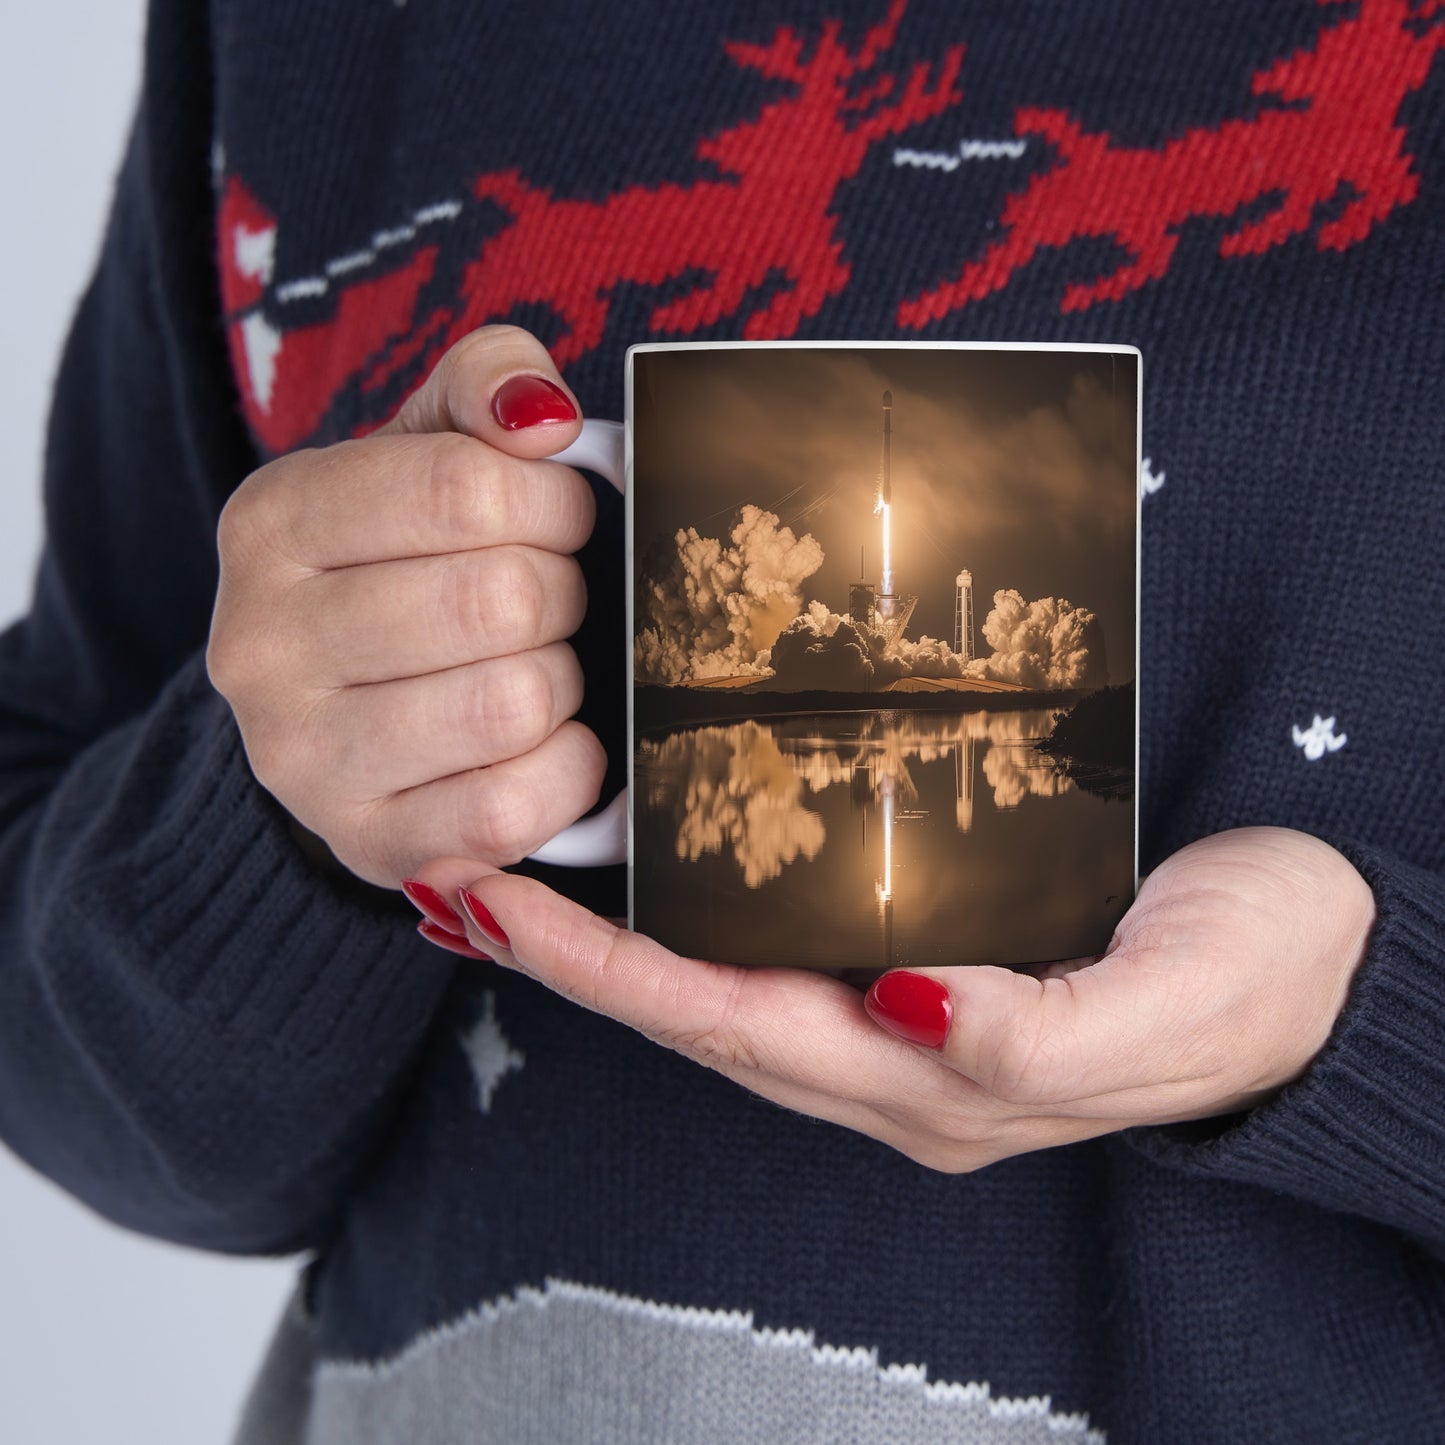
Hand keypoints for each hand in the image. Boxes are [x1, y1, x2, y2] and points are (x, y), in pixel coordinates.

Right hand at [207, 326, 603, 887]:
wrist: (343, 708)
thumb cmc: (407, 562)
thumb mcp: (428, 447)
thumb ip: (486, 385)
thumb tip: (543, 416)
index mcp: (272, 522)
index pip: (466, 488)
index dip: (553, 503)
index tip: (557, 519)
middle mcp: (261, 645)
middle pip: (500, 600)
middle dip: (561, 593)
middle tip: (547, 600)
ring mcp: (303, 760)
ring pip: (513, 704)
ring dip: (561, 681)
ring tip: (535, 667)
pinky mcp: (368, 844)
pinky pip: (513, 808)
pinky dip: (567, 770)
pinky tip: (547, 742)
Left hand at [408, 828, 1375, 1169]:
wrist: (1326, 960)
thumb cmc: (1259, 975)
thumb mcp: (1174, 1005)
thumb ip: (1042, 1031)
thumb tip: (908, 1008)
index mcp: (941, 1079)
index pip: (735, 1025)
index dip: (607, 972)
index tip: (497, 903)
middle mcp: (898, 1057)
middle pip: (697, 1011)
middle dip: (570, 955)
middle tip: (456, 875)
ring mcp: (906, 1015)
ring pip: (723, 984)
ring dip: (612, 939)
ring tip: (509, 874)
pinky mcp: (929, 958)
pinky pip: (777, 946)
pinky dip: (691, 917)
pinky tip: (651, 871)